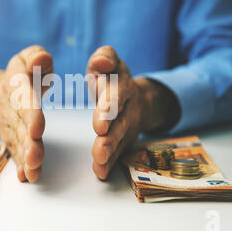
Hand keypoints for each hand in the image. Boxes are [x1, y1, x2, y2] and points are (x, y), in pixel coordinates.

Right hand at [0, 45, 52, 182]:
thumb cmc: (22, 73)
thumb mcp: (27, 57)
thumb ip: (36, 56)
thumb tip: (41, 60)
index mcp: (16, 85)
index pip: (23, 99)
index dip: (29, 114)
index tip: (37, 129)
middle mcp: (10, 107)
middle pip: (18, 126)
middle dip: (27, 143)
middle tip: (35, 158)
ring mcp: (9, 125)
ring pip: (17, 142)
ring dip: (24, 158)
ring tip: (33, 172)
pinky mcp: (11, 138)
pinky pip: (15, 152)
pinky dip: (20, 165)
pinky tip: (27, 177)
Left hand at [87, 46, 179, 179]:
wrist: (132, 94)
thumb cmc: (111, 76)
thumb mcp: (108, 60)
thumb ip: (104, 58)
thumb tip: (101, 62)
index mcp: (122, 84)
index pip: (117, 94)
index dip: (109, 107)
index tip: (99, 123)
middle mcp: (129, 106)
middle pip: (121, 121)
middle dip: (111, 135)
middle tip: (100, 147)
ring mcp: (129, 125)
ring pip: (121, 139)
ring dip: (110, 151)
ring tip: (99, 161)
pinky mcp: (125, 139)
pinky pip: (119, 152)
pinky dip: (111, 163)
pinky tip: (101, 172)